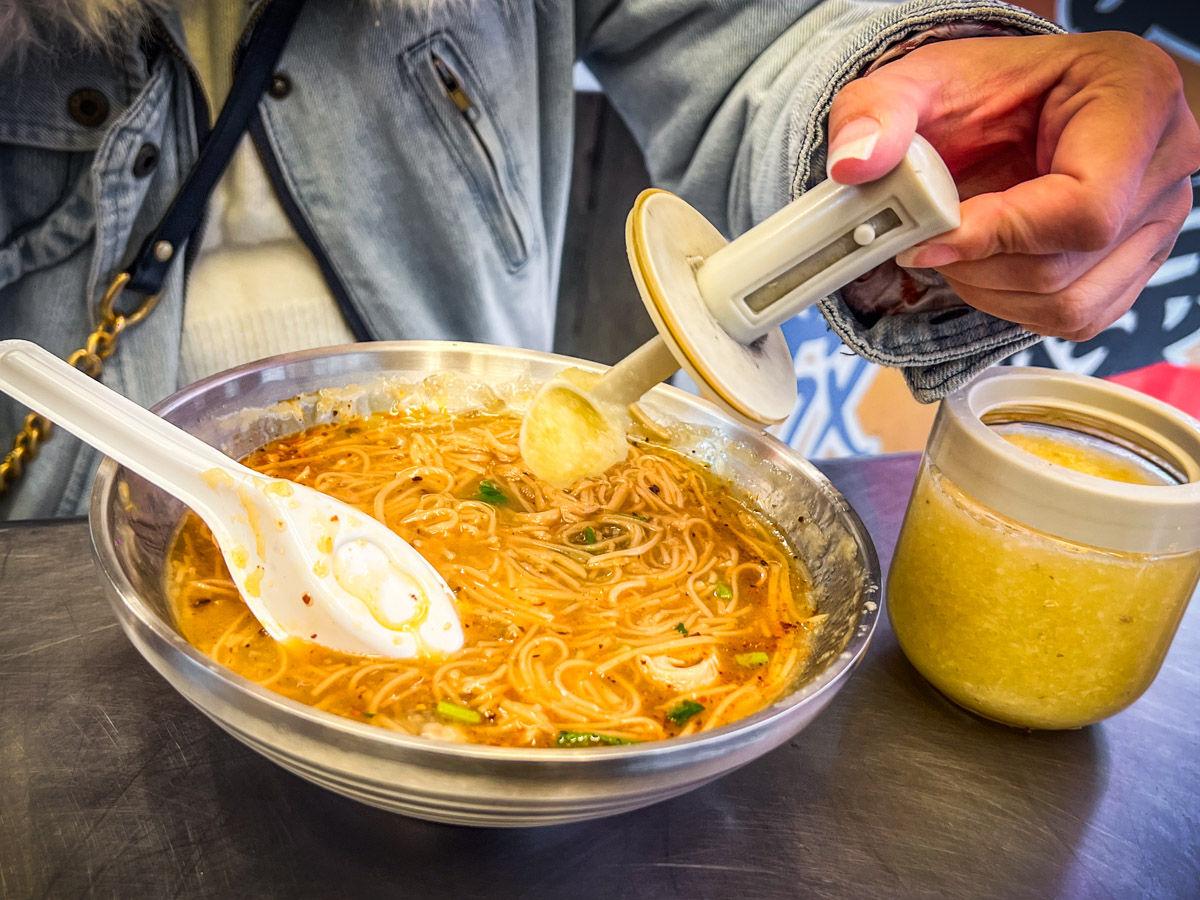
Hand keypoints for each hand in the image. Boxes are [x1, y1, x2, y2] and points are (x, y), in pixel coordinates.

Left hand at [826, 33, 1199, 339]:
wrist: (1010, 106)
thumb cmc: (984, 90)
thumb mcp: (918, 79)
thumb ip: (877, 110)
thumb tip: (855, 166)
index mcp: (1135, 96)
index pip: (1084, 206)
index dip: (997, 236)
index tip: (928, 237)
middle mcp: (1164, 162)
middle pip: (1070, 265)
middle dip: (977, 266)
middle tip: (930, 236)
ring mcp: (1158, 219)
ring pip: (1071, 305)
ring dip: (989, 292)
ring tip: (956, 248)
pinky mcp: (1136, 262)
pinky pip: (1077, 320)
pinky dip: (1013, 307)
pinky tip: (986, 266)